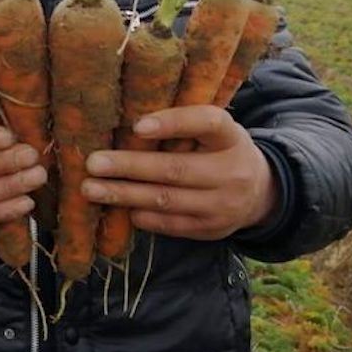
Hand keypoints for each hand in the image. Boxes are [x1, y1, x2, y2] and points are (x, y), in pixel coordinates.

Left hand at [80, 106, 278, 240]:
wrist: (261, 193)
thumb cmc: (219, 150)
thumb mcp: (213, 131)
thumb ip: (183, 125)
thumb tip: (123, 122)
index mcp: (231, 136)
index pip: (207, 123)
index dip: (173, 123)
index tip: (136, 126)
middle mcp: (232, 171)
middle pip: (176, 169)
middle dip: (129, 167)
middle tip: (92, 164)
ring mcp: (223, 205)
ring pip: (167, 200)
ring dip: (124, 195)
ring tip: (91, 189)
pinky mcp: (211, 229)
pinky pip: (169, 224)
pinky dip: (141, 215)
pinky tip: (117, 208)